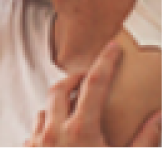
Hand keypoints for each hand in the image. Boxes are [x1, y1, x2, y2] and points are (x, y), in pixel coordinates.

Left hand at [24, 42, 161, 147]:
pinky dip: (49, 128)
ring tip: (76, 116)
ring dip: (59, 108)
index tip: (112, 47)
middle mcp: (55, 131)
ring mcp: (38, 141)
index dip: (105, 62)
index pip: (95, 84)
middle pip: (58, 88)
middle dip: (73, 79)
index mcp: (81, 130)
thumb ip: (145, 139)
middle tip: (87, 79)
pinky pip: (36, 130)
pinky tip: (63, 140)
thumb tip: (159, 116)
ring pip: (45, 110)